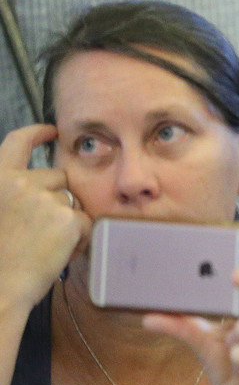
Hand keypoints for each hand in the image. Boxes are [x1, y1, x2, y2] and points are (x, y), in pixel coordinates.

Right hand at [0, 125, 89, 309]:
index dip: (37, 133)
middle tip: (39, 230)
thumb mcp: (0, 212)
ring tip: (43, 244)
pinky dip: (77, 239)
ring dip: (67, 219)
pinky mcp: (68, 219)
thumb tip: (42, 184)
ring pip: (73, 201)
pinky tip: (56, 253)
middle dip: (57, 198)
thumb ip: (15, 193)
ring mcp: (46, 200)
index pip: (18, 142)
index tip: (51, 130)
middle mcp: (20, 183)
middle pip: (58, 177)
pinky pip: (85, 222)